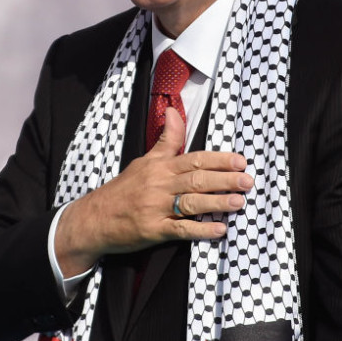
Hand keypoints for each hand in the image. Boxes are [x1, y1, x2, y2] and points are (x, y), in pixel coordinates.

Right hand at [54, 108, 252, 276]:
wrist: (94, 218)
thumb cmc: (123, 190)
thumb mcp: (144, 160)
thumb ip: (166, 139)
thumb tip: (173, 110)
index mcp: (159, 167)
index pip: (193, 159)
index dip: (218, 160)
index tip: (240, 161)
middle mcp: (158, 185)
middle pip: (196, 180)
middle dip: (224, 180)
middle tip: (247, 181)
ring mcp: (155, 208)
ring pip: (191, 203)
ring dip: (217, 203)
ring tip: (239, 202)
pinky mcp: (152, 230)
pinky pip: (180, 229)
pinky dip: (200, 230)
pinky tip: (219, 230)